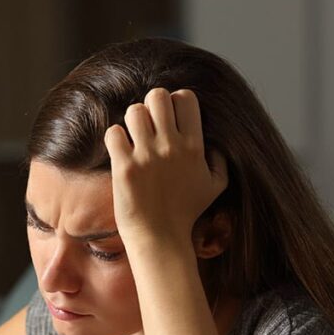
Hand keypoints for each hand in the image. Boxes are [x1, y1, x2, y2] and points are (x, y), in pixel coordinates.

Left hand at [103, 88, 227, 246]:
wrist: (160, 238)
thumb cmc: (186, 214)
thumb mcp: (215, 186)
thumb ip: (219, 161)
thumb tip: (212, 143)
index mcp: (195, 146)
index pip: (185, 97)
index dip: (174, 102)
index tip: (168, 120)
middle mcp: (172, 147)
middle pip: (158, 96)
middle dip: (151, 106)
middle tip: (147, 126)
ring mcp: (147, 156)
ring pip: (134, 111)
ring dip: (131, 122)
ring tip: (133, 139)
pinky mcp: (125, 168)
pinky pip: (114, 133)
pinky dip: (115, 138)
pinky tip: (120, 151)